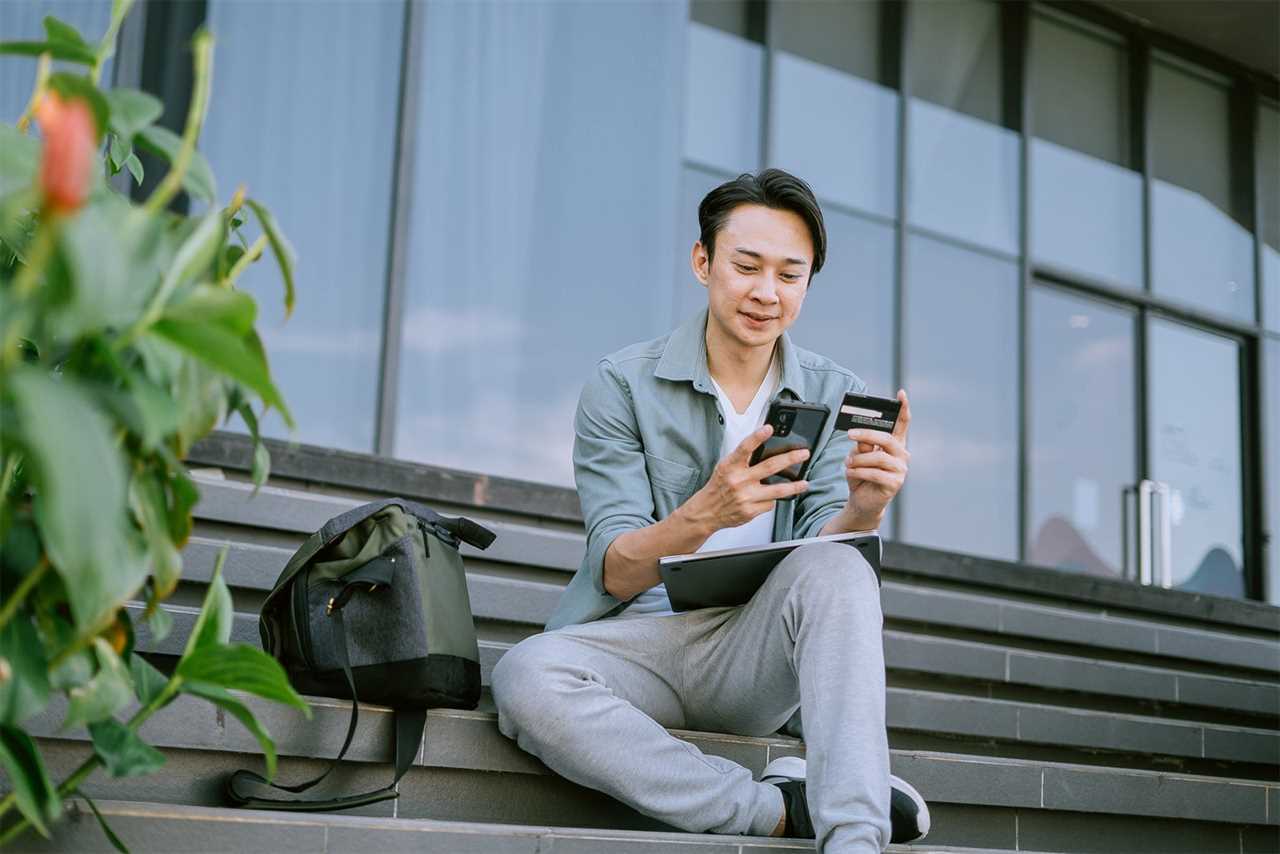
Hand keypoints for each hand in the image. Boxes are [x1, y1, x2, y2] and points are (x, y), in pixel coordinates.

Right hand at [688, 423, 810, 531]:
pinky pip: (769, 503)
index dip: (757, 437)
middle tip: (803, 454)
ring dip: (794, 486)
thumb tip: (766, 449)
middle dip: (790, 458)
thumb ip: (743, 459)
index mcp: (730, 466)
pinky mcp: (750, 511)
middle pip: (769, 466)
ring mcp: (745, 497)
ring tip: (804, 483)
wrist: (707, 511)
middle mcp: (738, 480)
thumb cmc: (719, 487)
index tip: (769, 428)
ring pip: (777, 490)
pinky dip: (771, 500)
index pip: (745, 448)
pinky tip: (768, 498)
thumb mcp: (725, 467)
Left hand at [842, 388, 910, 525]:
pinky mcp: (895, 484)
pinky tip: (852, 474)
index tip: (901, 393)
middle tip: (850, 434)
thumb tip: (861, 438)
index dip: (903, 408)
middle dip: (867, 434)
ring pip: (878, 458)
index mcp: (894, 444)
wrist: (861, 501)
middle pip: (887, 439)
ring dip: (859, 460)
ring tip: (848, 464)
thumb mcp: (858, 456)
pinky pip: (875, 473)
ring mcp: (900, 470)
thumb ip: (862, 445)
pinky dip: (859, 472)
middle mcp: (901, 455)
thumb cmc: (861, 475)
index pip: (902, 424)